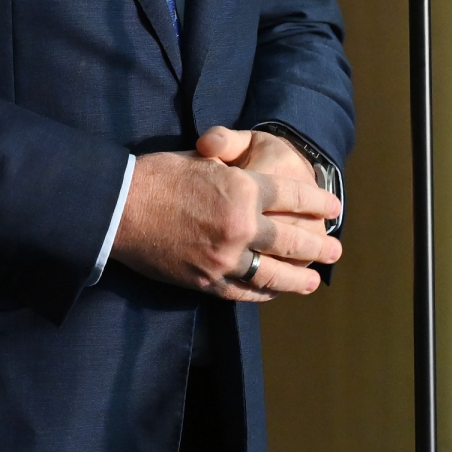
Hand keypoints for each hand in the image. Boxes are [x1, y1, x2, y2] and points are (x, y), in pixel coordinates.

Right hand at [111, 127, 342, 301]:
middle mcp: (240, 225)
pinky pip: (243, 291)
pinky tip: (275, 292)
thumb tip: (251, 177)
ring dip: (299, 278)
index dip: (318, 203)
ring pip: (273, 273)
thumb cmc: (156, 175)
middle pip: (292, 240)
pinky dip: (263, 293)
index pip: (293, 198)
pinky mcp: (205, 280)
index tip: (333, 208)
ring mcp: (224, 257)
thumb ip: (233, 170)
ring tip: (315, 281)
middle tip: (335, 250)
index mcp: (242, 189)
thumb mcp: (202, 158)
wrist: (117, 208)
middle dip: (318, 245)